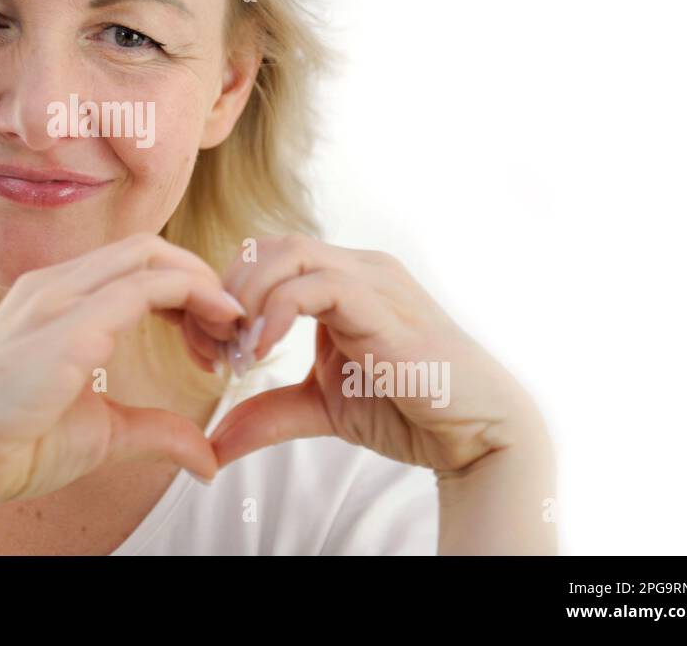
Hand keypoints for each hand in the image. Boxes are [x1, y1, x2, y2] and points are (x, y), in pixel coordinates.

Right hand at [0, 232, 244, 507]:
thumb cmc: (12, 444)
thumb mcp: (102, 433)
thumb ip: (155, 431)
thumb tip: (206, 457)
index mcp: (56, 298)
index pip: (137, 265)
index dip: (186, 291)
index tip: (214, 339)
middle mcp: (55, 285)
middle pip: (149, 249)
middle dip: (202, 280)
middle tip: (233, 330)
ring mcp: (58, 299)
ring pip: (151, 257)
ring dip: (204, 287)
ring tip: (231, 331)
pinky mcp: (67, 326)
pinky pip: (144, 287)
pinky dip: (192, 297)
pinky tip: (216, 328)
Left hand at [207, 234, 547, 474]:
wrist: (475, 434)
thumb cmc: (408, 410)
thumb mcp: (321, 408)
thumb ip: (268, 412)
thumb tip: (214, 442)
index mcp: (342, 280)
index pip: (266, 255)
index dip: (228, 293)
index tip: (212, 348)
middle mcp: (358, 268)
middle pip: (270, 244)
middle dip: (229, 291)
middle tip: (217, 347)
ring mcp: (374, 281)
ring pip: (289, 253)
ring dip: (248, 298)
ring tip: (239, 352)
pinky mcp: (385, 307)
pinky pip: (319, 286)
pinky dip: (277, 312)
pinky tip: (263, 353)